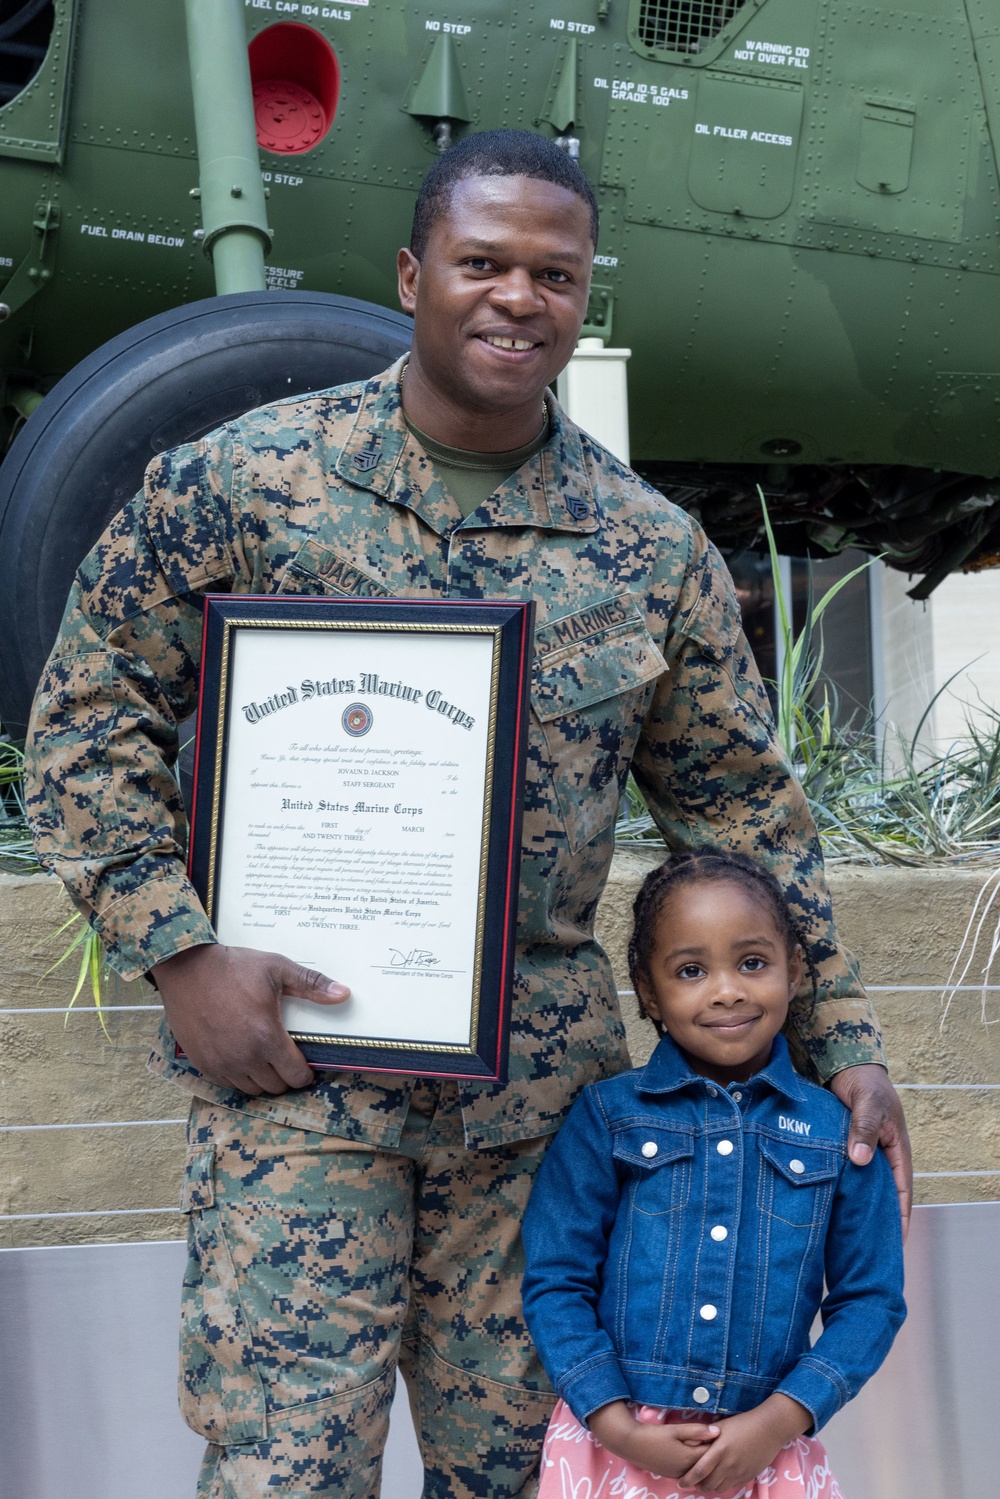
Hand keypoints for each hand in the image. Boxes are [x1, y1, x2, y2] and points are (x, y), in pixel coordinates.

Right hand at [152, 943, 348, 1095]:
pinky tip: (242, 1057)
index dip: (306, 1074)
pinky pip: (228, 1084)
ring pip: (252, 1089)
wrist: (187, 968)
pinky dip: (239, 1076)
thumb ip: (312, 984)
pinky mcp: (202, 1063)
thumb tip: (344, 994)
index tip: (305, 1064)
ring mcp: (221, 1063)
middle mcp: (244, 1057)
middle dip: (285, 1076)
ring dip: (263, 1079)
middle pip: (276, 1086)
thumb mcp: (277, 968)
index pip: (296, 1076)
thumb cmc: (233, 967)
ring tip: (265, 1058)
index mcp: (267, 1037)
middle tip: (286, 1059)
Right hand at [587, 1402, 717, 1478]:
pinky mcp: (671, 1473)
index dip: (720, 1445)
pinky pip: (688, 1470)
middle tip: (721, 1440)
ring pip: (697, 1468)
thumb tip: (718, 1431)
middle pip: (706, 1464)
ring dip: (703, 1458)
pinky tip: (693, 1452)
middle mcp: (686, 1470)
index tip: (726, 1435)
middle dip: (714, 1454)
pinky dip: (693, 1462)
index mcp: (689, 1459)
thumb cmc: (654, 1435)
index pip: (712, 1455)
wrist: (631, 1445)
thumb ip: (697, 1431)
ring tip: (708, 1445)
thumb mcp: (676, 1430)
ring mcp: (678, 1474)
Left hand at [678, 1393, 810, 1492]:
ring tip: (705, 1480)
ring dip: (710, 1486)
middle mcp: (729, 1464)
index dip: (688, 1479)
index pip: (699, 1471)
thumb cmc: (743, 1423)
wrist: (769, 1429)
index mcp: (720, 1450)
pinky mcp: (747, 1476)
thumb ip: (706, 1438)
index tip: (680, 1482)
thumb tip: (690, 1445)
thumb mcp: (721, 1427)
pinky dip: (722, 1484)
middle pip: (708, 1484)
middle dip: (697, 1485)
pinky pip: (731, 1486)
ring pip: (719, 1488)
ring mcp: (739, 1472)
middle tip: (692, 1481)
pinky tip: (720, 1477)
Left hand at [829, 1062, 912, 1239]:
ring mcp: (860, 1153)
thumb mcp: (869, 1104)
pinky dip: (834, 1187)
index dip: (899, 1219)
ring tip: (841, 1234)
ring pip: (858, 1186)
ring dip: (852, 1205)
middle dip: (875, 1220)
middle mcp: (880, 1156)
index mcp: (897, 1151)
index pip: (902, 1192)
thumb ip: (865, 1129)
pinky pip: (840, 1173)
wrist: (845, 1063)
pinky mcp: (840, 1148)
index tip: (894, 1244)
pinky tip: (821, 1202)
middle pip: (880, 1194)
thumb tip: (861, 1160)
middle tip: (864, 1248)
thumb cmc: (865, 1083)